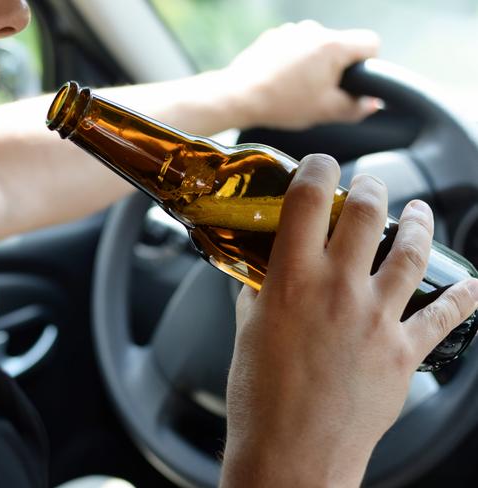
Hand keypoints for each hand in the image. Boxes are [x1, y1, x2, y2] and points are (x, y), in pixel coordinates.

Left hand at [215, 21, 380, 129]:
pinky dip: (293, 62)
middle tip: (320, 94)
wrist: (239, 96)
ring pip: (316, 47)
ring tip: (296, 90)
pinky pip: (295, 47)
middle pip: (341, 46)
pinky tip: (281, 82)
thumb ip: (355, 108)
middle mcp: (314, 30)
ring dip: (313, 65)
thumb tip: (371, 104)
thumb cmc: (282, 104)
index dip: (369, 64)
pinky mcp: (273, 36)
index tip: (354, 82)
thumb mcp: (325, 112)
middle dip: (337, 69)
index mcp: (332, 45)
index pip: (371, 43)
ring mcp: (291, 31)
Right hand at [220, 154, 477, 486]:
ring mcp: (377, 318)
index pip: (309, 199)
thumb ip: (258, 294)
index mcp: (292, 281)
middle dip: (369, 187)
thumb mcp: (247, 333)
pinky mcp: (404, 352)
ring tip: (419, 212)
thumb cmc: (260, 400)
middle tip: (367, 186)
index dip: (317, 168)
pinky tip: (469, 285)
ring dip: (418, 222)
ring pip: (411, 251)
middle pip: (367, 212)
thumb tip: (264, 273)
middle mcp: (338, 290)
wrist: (292, 457)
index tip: (319, 165)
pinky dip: (461, 297)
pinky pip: (445, 316)